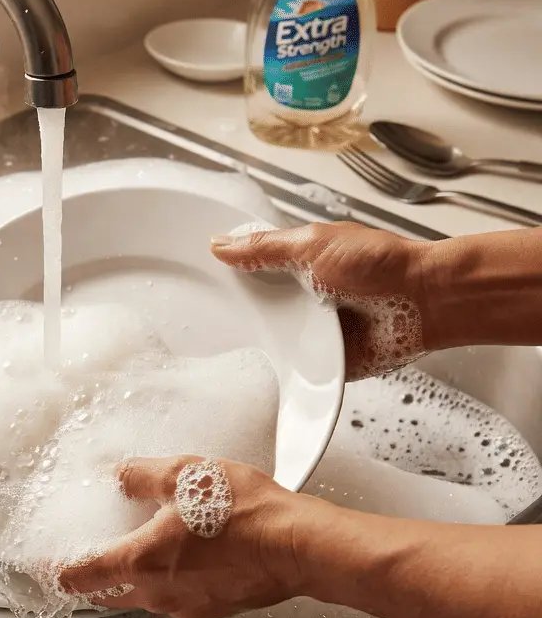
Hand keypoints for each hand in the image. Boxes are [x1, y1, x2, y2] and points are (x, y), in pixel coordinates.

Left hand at [58, 456, 305, 617]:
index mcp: (140, 563)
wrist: (298, 545)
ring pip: (144, 597)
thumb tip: (120, 475)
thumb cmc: (245, 513)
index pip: (81, 578)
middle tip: (87, 557)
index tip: (46, 566)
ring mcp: (187, 606)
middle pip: (108, 594)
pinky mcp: (214, 609)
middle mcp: (158, 593)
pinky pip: (178, 597)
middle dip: (93, 578)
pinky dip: (170, 580)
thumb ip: (142, 475)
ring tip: (142, 547)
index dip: (57, 572)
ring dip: (135, 577)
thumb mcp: (184, 474)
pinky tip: (185, 556)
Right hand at [211, 222, 429, 380]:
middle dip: (234, 317)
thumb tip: (221, 245)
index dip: (226, 278)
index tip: (195, 282)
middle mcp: (302, 300)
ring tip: (221, 351)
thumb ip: (265, 247)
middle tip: (200, 321)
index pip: (251, 273)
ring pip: (270, 343)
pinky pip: (293, 371)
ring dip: (257, 346)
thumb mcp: (312, 245)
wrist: (424, 303)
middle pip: (254, 311)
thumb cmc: (381, 265)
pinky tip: (257, 373)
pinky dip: (280, 372)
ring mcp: (312, 333)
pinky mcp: (322, 362)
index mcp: (298, 267)